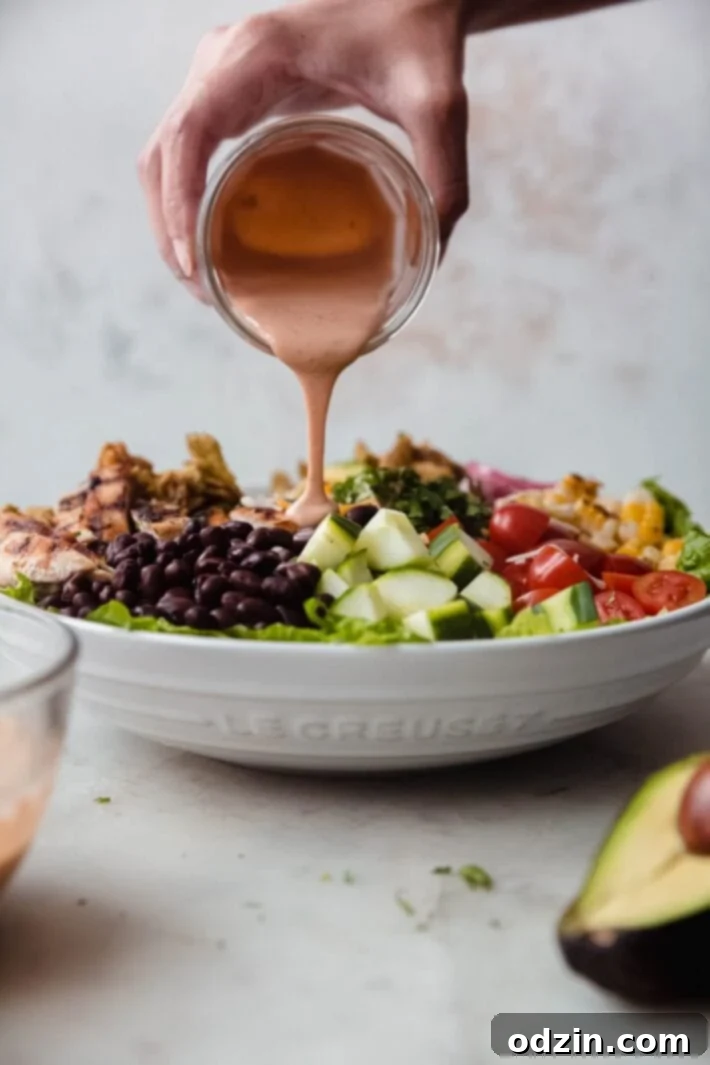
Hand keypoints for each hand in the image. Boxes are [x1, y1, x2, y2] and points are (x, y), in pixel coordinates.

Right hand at [139, 0, 468, 300]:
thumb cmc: (417, 39)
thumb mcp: (438, 106)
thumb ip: (444, 178)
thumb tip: (432, 255)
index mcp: (257, 56)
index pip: (188, 134)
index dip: (178, 203)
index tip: (193, 263)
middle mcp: (224, 62)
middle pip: (163, 153)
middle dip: (169, 228)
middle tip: (202, 291)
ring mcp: (220, 77)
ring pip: (166, 154)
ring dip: (171, 218)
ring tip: (203, 280)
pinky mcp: (232, 95)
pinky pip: (188, 151)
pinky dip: (187, 200)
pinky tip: (213, 242)